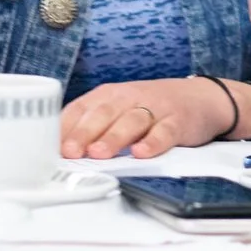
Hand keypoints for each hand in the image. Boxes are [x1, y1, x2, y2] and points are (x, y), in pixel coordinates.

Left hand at [60, 79, 237, 160]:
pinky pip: (164, 131)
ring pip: (131, 121)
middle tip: (71, 152)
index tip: (51, 148)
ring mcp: (154, 108)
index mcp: (108, 95)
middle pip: (103, 114)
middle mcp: (129, 98)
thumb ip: (92, 126)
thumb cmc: (149, 108)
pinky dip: (153, 142)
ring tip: (100, 154)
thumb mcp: (118, 110)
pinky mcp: (177, 121)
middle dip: (85, 133)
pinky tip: (142, 153)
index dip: (65, 128)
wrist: (200, 97)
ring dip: (114, 137)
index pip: (81, 109)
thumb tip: (59, 154)